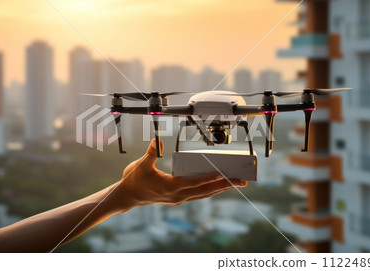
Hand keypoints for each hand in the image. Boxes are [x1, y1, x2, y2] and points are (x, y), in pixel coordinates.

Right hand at [117, 139, 246, 207]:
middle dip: (224, 185)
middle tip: (242, 181)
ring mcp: (179, 199)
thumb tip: (157, 141)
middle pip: (205, 191)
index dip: (209, 178)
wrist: (127, 197)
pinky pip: (198, 195)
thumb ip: (151, 153)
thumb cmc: (134, 181)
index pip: (194, 182)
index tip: (223, 174)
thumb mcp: (140, 165)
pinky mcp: (178, 199)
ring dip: (221, 189)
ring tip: (237, 183)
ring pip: (204, 194)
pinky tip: (218, 185)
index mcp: (170, 187)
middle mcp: (177, 195)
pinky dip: (210, 190)